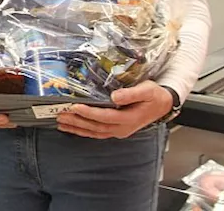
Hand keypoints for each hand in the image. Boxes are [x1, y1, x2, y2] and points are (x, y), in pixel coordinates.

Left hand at [55, 81, 172, 138]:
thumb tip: (115, 96)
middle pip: (95, 126)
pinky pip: (96, 133)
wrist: (162, 105)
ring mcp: (118, 131)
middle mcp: (122, 128)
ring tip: (60, 121)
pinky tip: (71, 128)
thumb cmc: (154, 96)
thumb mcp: (147, 90)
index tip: (75, 106)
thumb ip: (131, 93)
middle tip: (60, 113)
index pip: (105, 116)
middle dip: (77, 120)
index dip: (89, 112)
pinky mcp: (115, 130)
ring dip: (76, 127)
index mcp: (129, 119)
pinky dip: (83, 131)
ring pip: (94, 132)